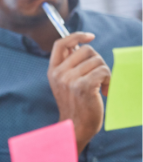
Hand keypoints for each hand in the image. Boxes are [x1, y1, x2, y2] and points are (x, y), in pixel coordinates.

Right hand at [48, 32, 110, 153]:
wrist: (76, 126)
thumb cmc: (75, 103)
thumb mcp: (65, 82)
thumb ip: (69, 64)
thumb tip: (80, 43)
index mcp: (53, 71)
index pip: (61, 44)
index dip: (76, 35)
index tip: (90, 36)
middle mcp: (59, 74)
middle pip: (86, 50)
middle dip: (97, 60)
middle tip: (97, 75)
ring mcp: (70, 80)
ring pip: (97, 61)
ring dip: (104, 72)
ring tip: (100, 86)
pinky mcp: (83, 86)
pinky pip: (103, 71)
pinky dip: (108, 80)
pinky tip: (104, 91)